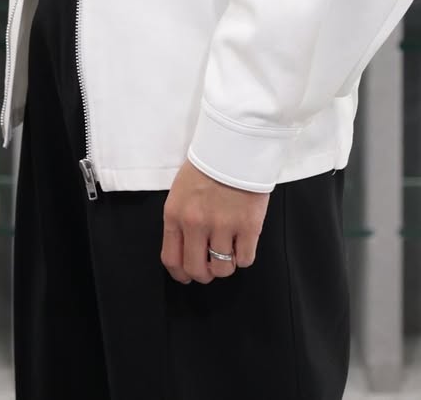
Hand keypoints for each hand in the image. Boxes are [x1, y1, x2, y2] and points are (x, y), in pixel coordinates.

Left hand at [161, 160, 268, 284]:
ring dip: (226, 264)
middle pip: (197, 270)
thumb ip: (180, 220)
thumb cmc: (207, 166)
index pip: (171, 260)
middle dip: (205, 274)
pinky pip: (245, 260)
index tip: (189, 275)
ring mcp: (223, 226)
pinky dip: (244, 256)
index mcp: (175, 214)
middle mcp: (196, 224)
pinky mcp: (248, 226)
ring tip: (229, 248)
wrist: (235, 145)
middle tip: (212, 266)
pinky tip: (243, 241)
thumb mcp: (181, 190)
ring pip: (223, 269)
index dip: (181, 274)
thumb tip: (186, 251)